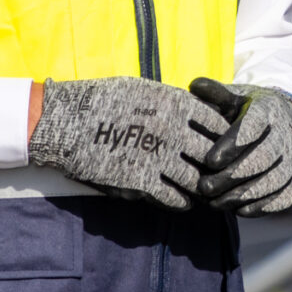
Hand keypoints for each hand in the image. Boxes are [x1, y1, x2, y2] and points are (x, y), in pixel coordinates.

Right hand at [26, 76, 226, 209]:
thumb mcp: (147, 89)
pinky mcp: (142, 181)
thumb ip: (174, 102)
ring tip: (202, 190)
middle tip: (218, 172)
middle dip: (216, 165)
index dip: (222, 137)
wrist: (69, 121)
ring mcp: (159, 157)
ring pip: (196, 180)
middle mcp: (174, 130)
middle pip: (211, 154)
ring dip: (200, 187)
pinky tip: (181, 202)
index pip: (217, 124)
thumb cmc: (106, 99)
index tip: (221, 145)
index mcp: (177, 104)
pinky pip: (174, 198)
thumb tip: (197, 108)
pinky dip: (181, 202)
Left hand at [187, 79, 291, 215]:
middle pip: (263, 157)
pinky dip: (260, 206)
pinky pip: (282, 197)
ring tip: (214, 202)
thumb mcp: (235, 98)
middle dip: (232, 175)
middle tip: (204, 187)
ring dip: (242, 194)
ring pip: (273, 180)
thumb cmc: (250, 112)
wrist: (286, 124)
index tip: (209, 160)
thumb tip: (194, 84)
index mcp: (269, 109)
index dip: (233, 144)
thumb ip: (215, 94)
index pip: (254, 126)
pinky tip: (238, 208)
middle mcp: (287, 133)